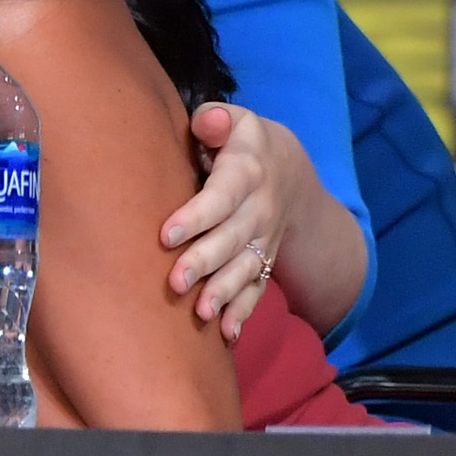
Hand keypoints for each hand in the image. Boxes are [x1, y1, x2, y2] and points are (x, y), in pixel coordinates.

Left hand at [165, 102, 297, 338]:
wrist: (289, 169)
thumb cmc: (242, 142)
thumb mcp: (236, 121)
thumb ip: (215, 121)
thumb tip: (207, 122)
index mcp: (247, 173)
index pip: (221, 197)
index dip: (196, 216)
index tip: (166, 235)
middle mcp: (259, 210)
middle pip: (232, 239)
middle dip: (205, 262)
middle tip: (176, 282)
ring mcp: (264, 239)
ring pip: (246, 269)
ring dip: (225, 292)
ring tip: (201, 314)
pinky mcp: (263, 260)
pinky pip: (257, 288)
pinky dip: (243, 312)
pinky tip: (226, 334)